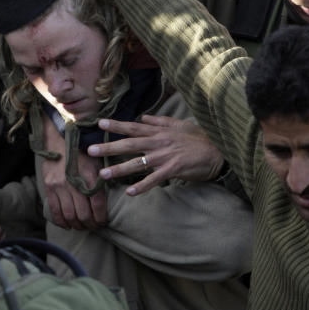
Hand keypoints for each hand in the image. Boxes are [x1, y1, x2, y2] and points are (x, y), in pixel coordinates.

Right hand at [42, 113, 106, 228]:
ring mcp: (59, 186)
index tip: (103, 222)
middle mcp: (74, 182)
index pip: (98, 205)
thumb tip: (106, 202)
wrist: (60, 137)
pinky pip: (54, 210)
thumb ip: (101, 182)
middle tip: (93, 226)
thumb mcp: (97, 163)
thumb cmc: (83, 151)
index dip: (102, 218)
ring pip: (69, 215)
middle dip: (90, 224)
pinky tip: (68, 225)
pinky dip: (61, 222)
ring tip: (82, 226)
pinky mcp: (48, 187)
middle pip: (83, 214)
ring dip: (77, 225)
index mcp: (90, 176)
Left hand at [87, 115, 225, 195]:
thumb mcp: (178, 125)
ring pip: (138, 163)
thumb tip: (143, 117)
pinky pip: (154, 179)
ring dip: (119, 169)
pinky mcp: (173, 169)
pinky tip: (130, 193)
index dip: (116, 125)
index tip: (99, 123)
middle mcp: (158, 142)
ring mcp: (165, 156)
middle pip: (129, 144)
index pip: (133, 127)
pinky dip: (142, 186)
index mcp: (158, 132)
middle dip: (109, 147)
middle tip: (90, 150)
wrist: (218, 151)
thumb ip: (159, 121)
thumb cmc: (199, 138)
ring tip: (103, 175)